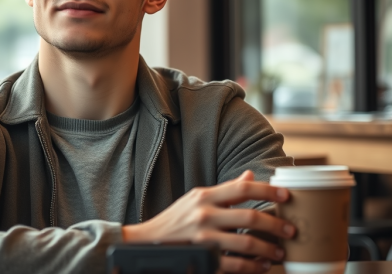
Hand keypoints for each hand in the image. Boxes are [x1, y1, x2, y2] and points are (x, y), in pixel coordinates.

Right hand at [122, 170, 294, 273]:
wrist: (148, 241)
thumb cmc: (176, 219)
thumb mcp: (196, 198)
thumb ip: (225, 190)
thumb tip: (249, 176)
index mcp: (205, 195)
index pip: (242, 188)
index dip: (268, 190)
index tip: (287, 195)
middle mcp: (204, 213)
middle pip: (250, 216)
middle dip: (276, 224)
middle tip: (291, 230)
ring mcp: (203, 237)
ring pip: (246, 242)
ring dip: (268, 249)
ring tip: (279, 252)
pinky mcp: (203, 258)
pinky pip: (235, 264)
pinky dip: (253, 267)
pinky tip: (262, 266)